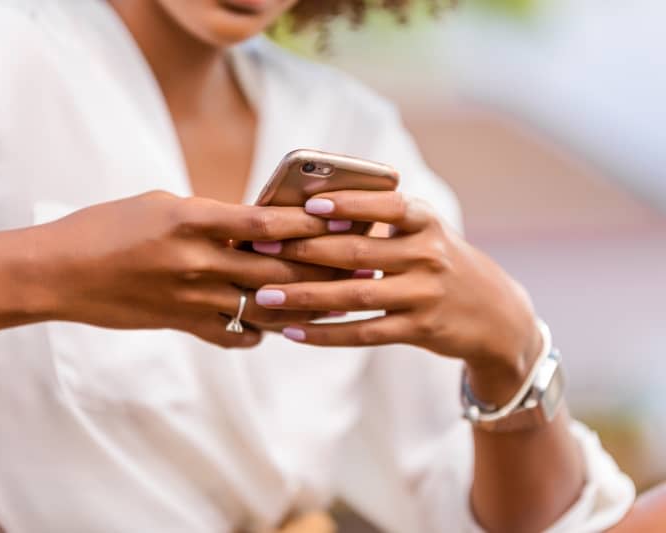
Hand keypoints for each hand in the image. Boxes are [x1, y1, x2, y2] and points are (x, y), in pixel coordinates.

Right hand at [34, 191, 336, 347]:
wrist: (58, 272)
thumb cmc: (105, 227)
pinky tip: (270, 327)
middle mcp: (196, 261)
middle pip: (273, 268)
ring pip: (261, 305)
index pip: (263, 223)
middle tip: (356, 265)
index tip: (339, 221)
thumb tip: (251, 224)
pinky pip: (231, 333)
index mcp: (190, 221)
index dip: (306, 224)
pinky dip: (254, 332)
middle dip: (319, 267)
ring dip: (300, 303)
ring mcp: (189, 298)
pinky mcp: (179, 324)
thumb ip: (207, 216)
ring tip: (332, 300)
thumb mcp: (159, 205)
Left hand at [252, 190, 540, 401]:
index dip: (349, 203)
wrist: (496, 314)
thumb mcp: (425, 233)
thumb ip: (383, 221)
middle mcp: (428, 254)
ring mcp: (425, 294)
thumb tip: (314, 210)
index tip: (307, 205)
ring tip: (264, 295)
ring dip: (305, 296)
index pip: (386, 205)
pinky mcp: (420, 330)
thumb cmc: (442, 263)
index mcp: (426, 222)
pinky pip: (364, 333)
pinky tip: (294, 331)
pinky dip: (326, 333)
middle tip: (260, 248)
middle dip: (304, 250)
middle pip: (357, 252)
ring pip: (355, 296)